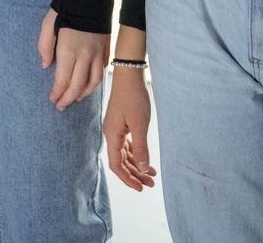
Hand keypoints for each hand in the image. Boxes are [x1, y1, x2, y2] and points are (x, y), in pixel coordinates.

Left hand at [38, 9, 108, 109]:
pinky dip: (96, 81)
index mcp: (68, 50)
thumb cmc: (67, 7)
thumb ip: (44, 46)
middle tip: (61, 106)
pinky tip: (89, 84)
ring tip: (75, 98)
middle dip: (68, 99)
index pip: (62, 80)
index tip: (52, 100)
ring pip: (93, 82)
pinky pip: (102, 71)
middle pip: (78, 86)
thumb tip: (46, 66)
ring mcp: (98, 53)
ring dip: (84, 93)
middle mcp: (85, 55)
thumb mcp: (48, 23)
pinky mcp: (107, 49)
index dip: (57, 93)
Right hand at [103, 67, 156, 190]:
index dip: (127, 178)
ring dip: (137, 165)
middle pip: (121, 161)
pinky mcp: (122, 123)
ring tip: (151, 175)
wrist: (129, 75)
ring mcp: (116, 129)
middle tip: (150, 184)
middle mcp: (111, 134)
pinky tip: (146, 160)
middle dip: (135, 174)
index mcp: (112, 135)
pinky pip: (127, 145)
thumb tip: (142, 168)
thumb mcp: (140, 124)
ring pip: (125, 154)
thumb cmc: (133, 97)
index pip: (116, 165)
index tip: (140, 188)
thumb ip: (140, 147)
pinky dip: (136, 154)